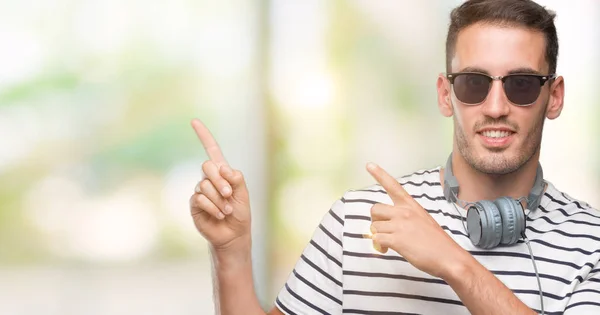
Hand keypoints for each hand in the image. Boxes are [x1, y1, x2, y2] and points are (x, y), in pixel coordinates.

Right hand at [189, 118, 251, 253]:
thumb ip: (236, 178)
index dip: (203, 136)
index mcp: (222, 172)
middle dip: (220, 180)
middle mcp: (209, 179)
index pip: (211, 150)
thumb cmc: (240, 213)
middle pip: (207, 166)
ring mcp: (200, 191)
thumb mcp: (243, 193)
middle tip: (229, 194)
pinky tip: (219, 215)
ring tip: (227, 210)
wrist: (233, 234)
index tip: (194, 121)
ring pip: (205, 185)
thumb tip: (222, 168)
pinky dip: (213, 207)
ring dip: (219, 199)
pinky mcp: (194, 204)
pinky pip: (200, 198)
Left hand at [366, 162, 468, 278]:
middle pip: (375, 209)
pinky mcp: (397, 239)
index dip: (379, 174)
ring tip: (388, 244)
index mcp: (411, 206)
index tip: (369, 164)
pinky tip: (387, 249)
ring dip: (378, 236)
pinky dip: (379, 246)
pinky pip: (377, 239)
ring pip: (374, 227)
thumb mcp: (423, 221)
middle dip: (375, 221)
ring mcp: (400, 225)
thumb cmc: (437, 242)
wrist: (449, 257)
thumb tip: (389, 226)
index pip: (393, 186)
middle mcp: (404, 212)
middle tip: (383, 231)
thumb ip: (406, 219)